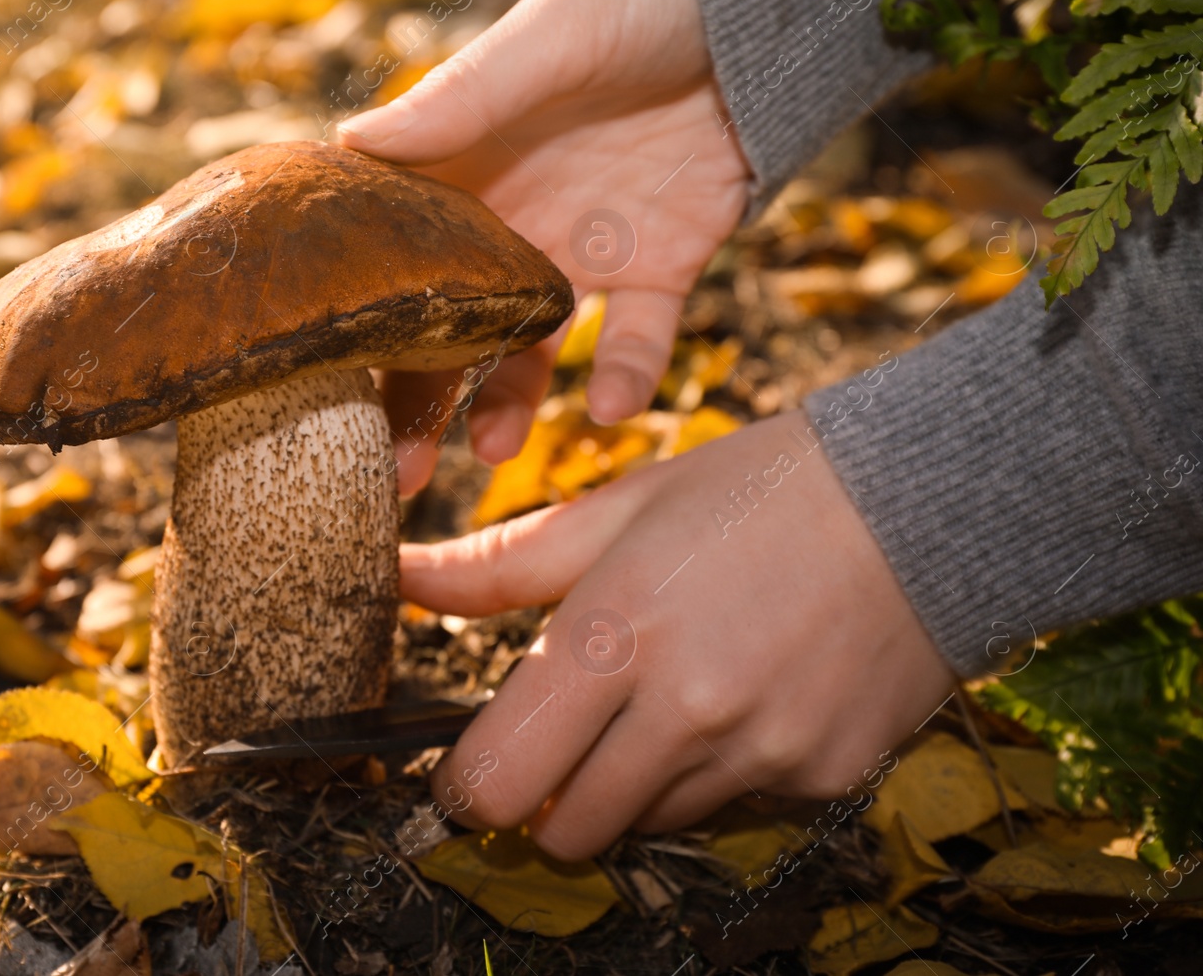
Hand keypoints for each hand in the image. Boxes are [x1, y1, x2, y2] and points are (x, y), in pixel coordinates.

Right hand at [337, 0, 750, 494]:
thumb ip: (461, 97)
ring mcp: (582, 257)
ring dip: (507, 406)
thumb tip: (352, 137)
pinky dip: (627, 376)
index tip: (313, 386)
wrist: (744, 16)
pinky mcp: (660, 272)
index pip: (391, 263)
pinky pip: (637, 341)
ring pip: (529, 352)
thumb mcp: (542, 43)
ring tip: (491, 452)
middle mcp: (510, 230)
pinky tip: (611, 405)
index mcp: (463, 178)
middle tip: (392, 475)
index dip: (355, 325)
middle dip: (417, 403)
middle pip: (447, 332)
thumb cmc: (624, 9)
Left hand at [401, 411, 955, 859]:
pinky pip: (730, 809)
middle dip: (547, 798)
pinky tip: (743, 699)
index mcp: (613, 634)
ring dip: (632, 783)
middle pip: (563, 831)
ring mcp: (757, 753)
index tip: (474, 770)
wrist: (924, 502)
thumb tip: (400, 576)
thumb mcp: (619, 508)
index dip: (469, 788)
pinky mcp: (818, 777)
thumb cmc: (756, 492)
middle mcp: (683, 710)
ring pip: (647, 824)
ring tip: (669, 696)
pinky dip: (715, 775)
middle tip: (568, 738)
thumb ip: (500, 564)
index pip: (497, 779)